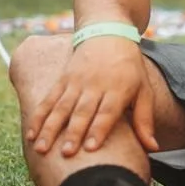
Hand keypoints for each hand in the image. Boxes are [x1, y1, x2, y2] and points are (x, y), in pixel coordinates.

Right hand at [26, 36, 158, 157]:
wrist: (107, 32)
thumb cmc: (129, 67)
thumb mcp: (143, 89)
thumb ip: (145, 119)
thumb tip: (153, 148)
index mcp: (118, 89)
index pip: (107, 112)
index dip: (99, 129)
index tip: (91, 148)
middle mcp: (95, 85)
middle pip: (82, 111)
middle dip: (73, 133)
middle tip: (66, 153)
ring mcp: (76, 82)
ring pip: (61, 107)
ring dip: (50, 128)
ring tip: (41, 148)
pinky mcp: (63, 79)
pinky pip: (49, 99)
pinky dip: (39, 116)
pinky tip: (31, 133)